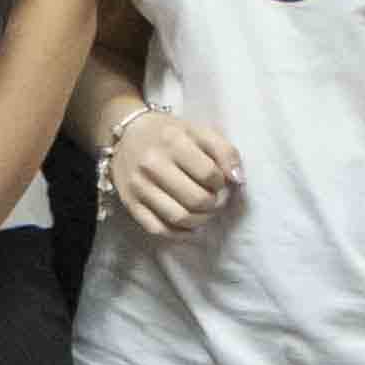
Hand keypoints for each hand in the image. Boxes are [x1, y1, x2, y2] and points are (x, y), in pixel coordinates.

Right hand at [96, 101, 239, 237]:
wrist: (126, 134)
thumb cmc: (168, 133)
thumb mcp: (198, 131)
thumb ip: (224, 151)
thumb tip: (238, 179)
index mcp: (173, 142)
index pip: (209, 174)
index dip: (222, 183)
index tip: (219, 181)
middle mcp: (152, 164)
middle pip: (196, 199)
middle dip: (214, 205)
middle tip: (215, 200)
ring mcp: (139, 187)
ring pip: (178, 218)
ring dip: (200, 221)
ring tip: (204, 213)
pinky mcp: (130, 204)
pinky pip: (158, 229)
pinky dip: (179, 233)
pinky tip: (189, 226)